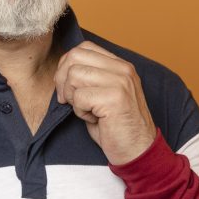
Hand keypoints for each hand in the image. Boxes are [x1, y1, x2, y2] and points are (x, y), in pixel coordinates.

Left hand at [55, 41, 155, 164]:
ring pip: (74, 76)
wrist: (137, 151)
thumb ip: (89, 78)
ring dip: (72, 97)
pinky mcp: (115, 98)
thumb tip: (61, 70)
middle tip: (69, 101)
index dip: (66, 66)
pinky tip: (94, 119)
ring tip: (87, 110)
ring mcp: (120, 82)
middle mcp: (123, 69)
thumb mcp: (103, 95)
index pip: (83, 48)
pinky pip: (79, 97)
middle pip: (75, 57)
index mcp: (120, 65)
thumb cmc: (116, 127)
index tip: (68, 88)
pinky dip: (80, 112)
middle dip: (63, 80)